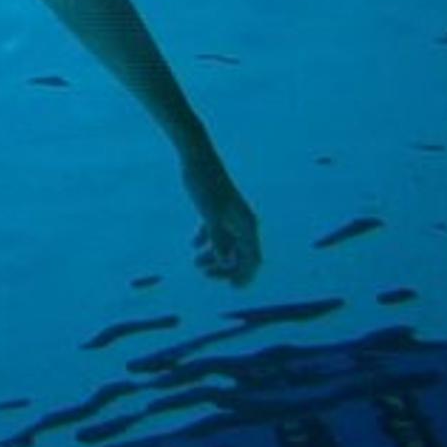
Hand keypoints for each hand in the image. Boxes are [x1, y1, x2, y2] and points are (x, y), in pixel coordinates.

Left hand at [183, 151, 260, 286]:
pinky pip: (215, 230)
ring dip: (214, 256)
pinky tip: (193, 245)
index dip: (245, 274)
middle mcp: (242, 221)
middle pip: (240, 253)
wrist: (196, 158)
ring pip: (227, 243)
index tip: (232, 288)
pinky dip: (206, 240)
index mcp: (247, 225)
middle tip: (205, 274)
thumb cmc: (205, 185)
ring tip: (196, 263)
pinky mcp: (216, 208)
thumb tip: (226, 261)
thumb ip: (219, 238)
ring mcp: (229, 215)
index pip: (252, 258)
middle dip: (225, 268)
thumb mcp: (210, 214)